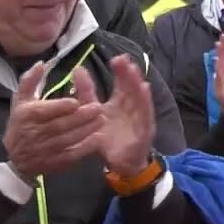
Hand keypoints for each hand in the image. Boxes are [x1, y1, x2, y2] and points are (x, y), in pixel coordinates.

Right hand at [2, 62, 103, 180]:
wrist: (16, 157)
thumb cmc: (22, 123)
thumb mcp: (21, 100)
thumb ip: (30, 81)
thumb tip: (42, 63)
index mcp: (27, 115)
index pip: (45, 111)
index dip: (61, 106)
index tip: (77, 101)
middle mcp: (35, 133)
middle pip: (60, 125)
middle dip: (80, 117)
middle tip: (99, 108)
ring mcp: (46, 149)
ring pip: (68, 139)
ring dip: (86, 130)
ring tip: (103, 120)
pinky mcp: (56, 162)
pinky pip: (72, 154)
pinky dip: (86, 147)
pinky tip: (98, 138)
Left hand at [95, 55, 156, 176]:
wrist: (121, 163)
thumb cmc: (109, 138)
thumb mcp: (94, 113)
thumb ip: (87, 93)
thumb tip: (78, 69)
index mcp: (120, 104)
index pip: (122, 84)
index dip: (121, 72)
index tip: (116, 59)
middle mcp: (132, 109)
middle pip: (132, 88)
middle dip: (129, 74)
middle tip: (124, 60)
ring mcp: (140, 119)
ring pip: (140, 99)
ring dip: (138, 84)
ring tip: (134, 71)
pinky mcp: (143, 130)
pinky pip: (146, 115)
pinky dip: (146, 102)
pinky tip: (144, 90)